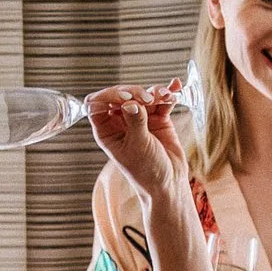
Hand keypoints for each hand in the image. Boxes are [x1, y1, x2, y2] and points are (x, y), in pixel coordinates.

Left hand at [88, 83, 185, 202]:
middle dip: (135, 93)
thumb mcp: (138, 146)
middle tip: (148, 99)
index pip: (97, 104)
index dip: (108, 96)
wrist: (169, 183)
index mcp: (106, 130)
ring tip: (165, 96)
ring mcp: (139, 118)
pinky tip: (175, 87)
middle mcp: (120, 122)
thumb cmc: (147, 170)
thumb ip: (135, 122)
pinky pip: (161, 101)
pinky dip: (167, 94)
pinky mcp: (157, 118)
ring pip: (142, 95)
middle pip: (121, 95)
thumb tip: (130, 102)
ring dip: (154, 92)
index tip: (126, 98)